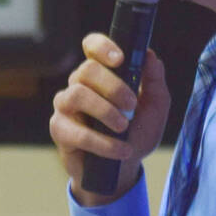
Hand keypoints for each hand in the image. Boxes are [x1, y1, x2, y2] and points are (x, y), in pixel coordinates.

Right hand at [48, 32, 170, 205]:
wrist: (123, 169)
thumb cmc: (137, 132)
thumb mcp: (155, 107)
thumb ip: (154, 81)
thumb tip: (149, 56)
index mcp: (100, 73)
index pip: (92, 46)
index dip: (102, 47)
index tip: (120, 59)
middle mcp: (79, 84)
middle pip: (87, 69)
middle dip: (112, 86)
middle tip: (131, 104)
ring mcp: (66, 106)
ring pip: (77, 94)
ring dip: (105, 110)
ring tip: (124, 127)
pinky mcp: (60, 130)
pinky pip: (77, 132)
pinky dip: (103, 142)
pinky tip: (121, 150)